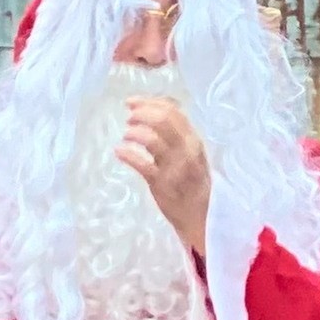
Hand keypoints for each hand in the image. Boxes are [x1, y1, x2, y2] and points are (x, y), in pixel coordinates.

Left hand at [116, 97, 212, 256]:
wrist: (201, 216)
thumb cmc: (192, 182)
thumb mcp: (190, 154)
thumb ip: (176, 134)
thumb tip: (153, 109)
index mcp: (193, 140)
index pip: (172, 111)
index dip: (149, 102)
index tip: (132, 102)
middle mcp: (186, 150)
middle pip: (162, 120)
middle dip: (141, 114)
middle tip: (129, 118)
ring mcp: (175, 167)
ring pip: (152, 140)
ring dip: (134, 133)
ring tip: (126, 136)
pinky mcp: (162, 184)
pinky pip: (142, 164)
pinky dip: (127, 154)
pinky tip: (119, 151)